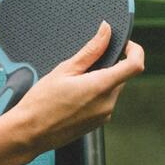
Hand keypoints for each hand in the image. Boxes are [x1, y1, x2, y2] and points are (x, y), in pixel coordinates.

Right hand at [6, 22, 144, 155]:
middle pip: (121, 76)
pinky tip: (72, 98)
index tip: (123, 45)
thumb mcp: (64, 70)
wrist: (29, 133)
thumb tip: (106, 31)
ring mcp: (104, 116)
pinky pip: (104, 102)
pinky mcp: (98, 123)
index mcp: (101, 87)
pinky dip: (94, 95)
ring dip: (99, 81)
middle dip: (107, 67)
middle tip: (81, 67)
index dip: (134, 50)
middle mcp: (107, 103)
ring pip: (111, 89)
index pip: (135, 65)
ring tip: (71, 85)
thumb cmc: (41, 102)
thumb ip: (91, 50)